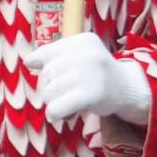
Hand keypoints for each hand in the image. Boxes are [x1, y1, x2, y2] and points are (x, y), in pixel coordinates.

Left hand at [26, 32, 151, 126]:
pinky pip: (58, 105)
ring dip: (52, 101)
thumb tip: (28, 62)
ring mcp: (89, 73)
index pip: (48, 52)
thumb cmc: (98, 74)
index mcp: (82, 41)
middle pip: (47, 72)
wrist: (129, 90)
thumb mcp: (81, 57)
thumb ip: (56, 56)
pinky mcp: (91, 94)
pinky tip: (57, 115)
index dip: (39, 63)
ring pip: (49, 90)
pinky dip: (54, 112)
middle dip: (48, 86)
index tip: (41, 70)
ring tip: (66, 102)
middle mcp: (86, 53)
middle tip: (62, 93)